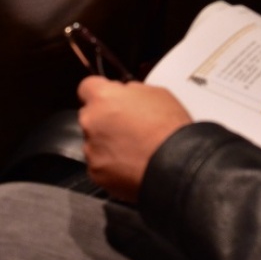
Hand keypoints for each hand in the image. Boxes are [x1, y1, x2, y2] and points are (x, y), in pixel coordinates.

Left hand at [77, 76, 191, 202]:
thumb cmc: (169, 129)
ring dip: (107, 143)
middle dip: (104, 119)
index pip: (86, 87)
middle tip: (128, 127)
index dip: (100, 92)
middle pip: (90, 115)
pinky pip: (99, 164)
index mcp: (103, 97)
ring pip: (93, 141)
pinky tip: (130, 164)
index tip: (109, 99)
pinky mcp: (95, 172)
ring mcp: (91, 148)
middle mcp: (90, 121)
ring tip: (133, 149)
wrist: (174, 166)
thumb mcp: (156, 93)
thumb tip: (124, 93)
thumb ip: (131, 91)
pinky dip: (110, 165)